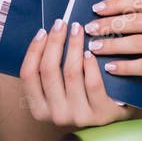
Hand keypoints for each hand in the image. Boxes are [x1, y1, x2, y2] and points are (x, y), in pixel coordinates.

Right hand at [20, 19, 135, 127]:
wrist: (113, 117)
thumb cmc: (84, 96)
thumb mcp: (61, 89)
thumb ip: (52, 71)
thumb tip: (47, 35)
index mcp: (39, 109)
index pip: (28, 75)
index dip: (34, 50)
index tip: (43, 31)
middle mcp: (56, 115)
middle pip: (49, 70)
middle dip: (55, 42)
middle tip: (62, 23)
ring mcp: (78, 115)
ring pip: (71, 73)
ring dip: (74, 46)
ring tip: (78, 30)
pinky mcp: (100, 113)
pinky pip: (92, 82)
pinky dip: (90, 64)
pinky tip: (90, 51)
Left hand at [83, 0, 141, 100]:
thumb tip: (112, 13)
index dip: (117, 3)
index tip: (96, 8)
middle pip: (138, 20)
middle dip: (110, 24)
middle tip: (89, 29)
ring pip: (138, 42)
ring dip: (112, 44)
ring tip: (94, 47)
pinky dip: (124, 66)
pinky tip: (109, 67)